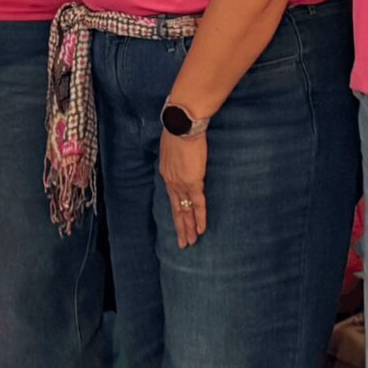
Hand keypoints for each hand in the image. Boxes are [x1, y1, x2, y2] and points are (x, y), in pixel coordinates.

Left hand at [160, 130, 208, 247]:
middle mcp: (171, 181)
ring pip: (185, 211)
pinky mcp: (193, 182)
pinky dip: (200, 218)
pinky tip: (201, 230)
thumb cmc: (180, 130)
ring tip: (191, 242)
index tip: (179, 223)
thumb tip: (182, 158)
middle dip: (180, 227)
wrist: (182, 124)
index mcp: (166, 173)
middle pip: (176, 209)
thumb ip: (177, 157)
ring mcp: (181, 183)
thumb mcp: (173, 146)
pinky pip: (198, 204)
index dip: (176, 212)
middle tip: (183, 243)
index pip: (172, 198)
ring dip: (189, 228)